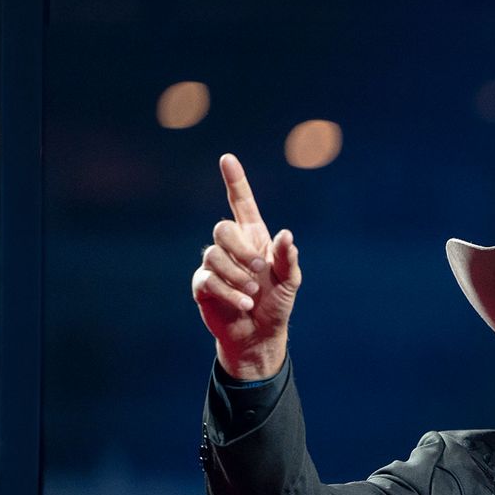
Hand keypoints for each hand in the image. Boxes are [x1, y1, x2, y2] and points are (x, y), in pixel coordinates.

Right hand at [191, 153, 301, 379]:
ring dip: (237, 276)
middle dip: (241, 249)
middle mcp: (232, 247)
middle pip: (222, 228)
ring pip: (213, 254)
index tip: (227, 159)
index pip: (242, 204)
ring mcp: (214, 265)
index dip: (235, 182)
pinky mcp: (203, 285)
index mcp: (255, 239)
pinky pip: (207, 278)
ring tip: (253, 295)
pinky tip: (244, 304)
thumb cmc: (277, 304)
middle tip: (258, 271)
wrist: (260, 335)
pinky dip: (228, 292)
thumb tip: (286, 234)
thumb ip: (289, 258)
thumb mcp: (291, 282)